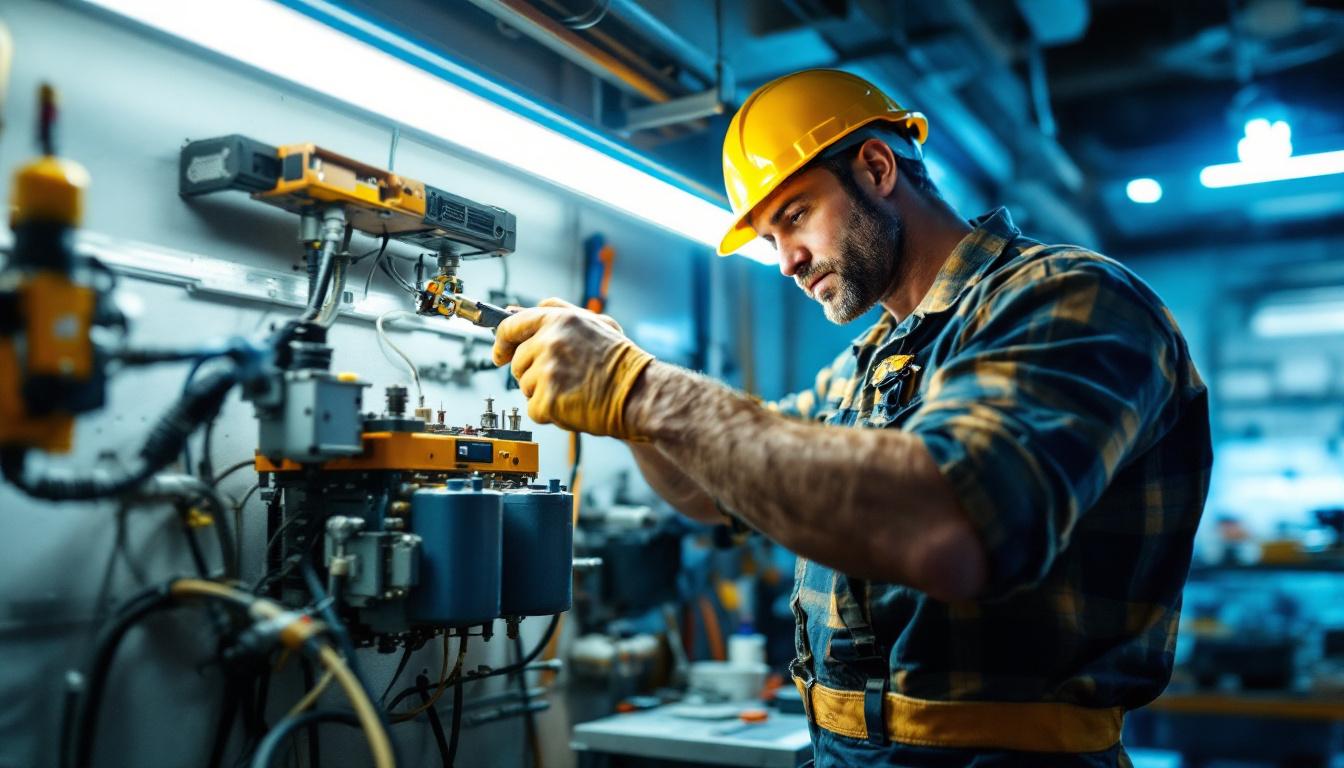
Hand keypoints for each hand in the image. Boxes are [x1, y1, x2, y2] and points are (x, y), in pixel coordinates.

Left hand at [492, 298, 653, 438]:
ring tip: (571, 389)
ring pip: (524, 386)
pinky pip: (533, 408)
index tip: (499, 353)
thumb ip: (557, 312)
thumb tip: (520, 310)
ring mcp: (547, 371)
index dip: (501, 342)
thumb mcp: (596, 322)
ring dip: (542, 392)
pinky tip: (571, 404)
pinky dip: (549, 412)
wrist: (641, 393)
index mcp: (558, 320)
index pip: (511, 326)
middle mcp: (550, 342)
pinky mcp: (547, 400)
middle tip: (560, 377)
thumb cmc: (622, 362)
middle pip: (517, 361)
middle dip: (533, 372)